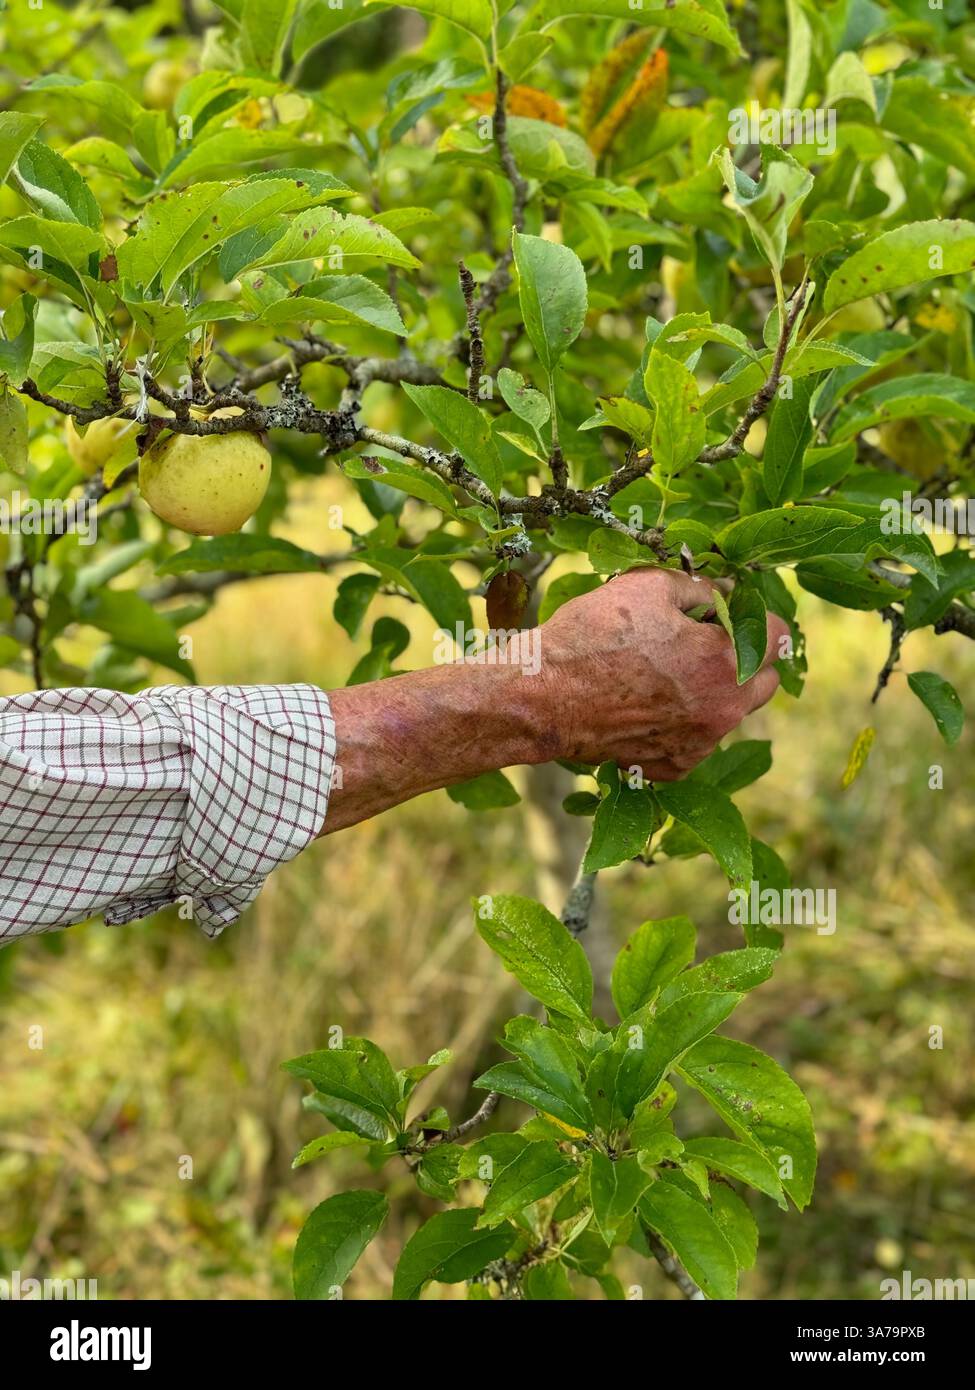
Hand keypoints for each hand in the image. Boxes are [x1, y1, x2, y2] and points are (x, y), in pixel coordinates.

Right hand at [323, 567, 787, 834]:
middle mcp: (722, 710)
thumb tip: (727, 592)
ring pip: (729, 712)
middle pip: (763, 680)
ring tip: (668, 669)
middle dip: (746, 656)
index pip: (777, 635)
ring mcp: (698, 744)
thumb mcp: (648, 587)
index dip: (757, 614)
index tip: (735, 607)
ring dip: (714, 690)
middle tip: (709, 637)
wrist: (540, 697)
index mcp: (725, 661)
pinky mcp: (671, 767)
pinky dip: (682, 722)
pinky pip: (695, 741)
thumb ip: (702, 588)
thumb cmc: (591, 635)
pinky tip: (648, 702)